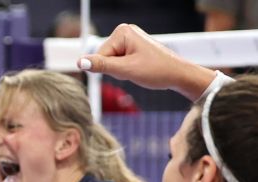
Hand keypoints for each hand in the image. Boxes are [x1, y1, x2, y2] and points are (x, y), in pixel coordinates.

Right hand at [79, 23, 214, 99]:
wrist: (178, 74)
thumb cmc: (156, 70)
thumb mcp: (126, 70)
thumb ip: (101, 66)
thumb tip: (80, 62)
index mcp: (122, 32)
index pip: (100, 55)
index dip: (111, 69)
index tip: (130, 70)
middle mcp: (125, 32)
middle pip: (105, 57)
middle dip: (117, 70)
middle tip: (135, 71)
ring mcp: (129, 39)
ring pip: (112, 62)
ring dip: (122, 71)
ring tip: (139, 70)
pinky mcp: (133, 47)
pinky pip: (120, 62)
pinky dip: (127, 70)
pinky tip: (140, 69)